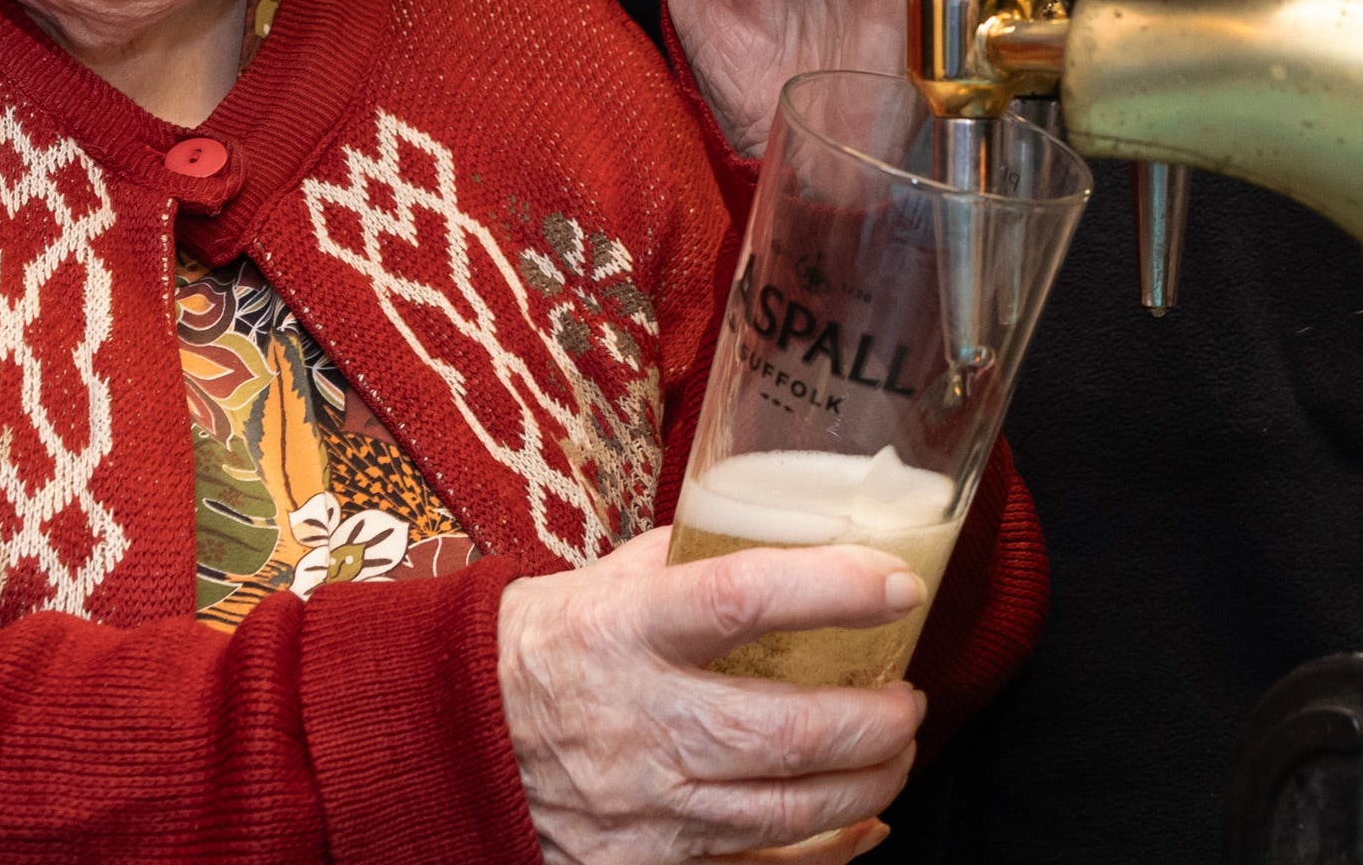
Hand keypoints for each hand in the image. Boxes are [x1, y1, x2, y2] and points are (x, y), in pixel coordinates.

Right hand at [497, 526, 926, 864]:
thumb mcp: (604, 580)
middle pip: (786, 731)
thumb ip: (693, 560)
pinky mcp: (646, 862)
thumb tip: (788, 532)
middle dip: (875, 721)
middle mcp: (640, 720)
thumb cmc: (543, 646)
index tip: (898, 584)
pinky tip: (863, 824)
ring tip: (895, 753)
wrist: (454, 739)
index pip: (741, 598)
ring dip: (868, 783)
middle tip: (908, 699)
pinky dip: (828, 851)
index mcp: (627, 628)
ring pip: (788, 811)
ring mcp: (644, 804)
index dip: (833, 590)